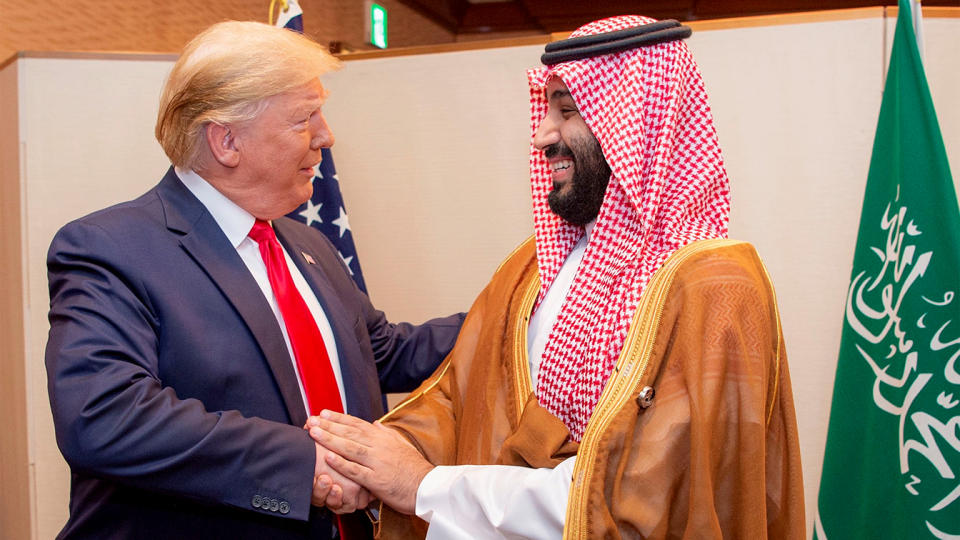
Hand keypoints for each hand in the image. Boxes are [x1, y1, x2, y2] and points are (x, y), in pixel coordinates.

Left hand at [307, 410, 432, 514]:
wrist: (428, 486)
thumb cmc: (414, 467)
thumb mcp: (402, 444)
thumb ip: (387, 433)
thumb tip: (376, 423)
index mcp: (383, 438)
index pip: (357, 424)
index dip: (339, 418)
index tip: (323, 413)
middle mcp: (379, 447)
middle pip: (350, 433)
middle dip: (328, 426)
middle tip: (310, 420)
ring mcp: (378, 463)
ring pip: (350, 448)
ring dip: (330, 440)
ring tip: (314, 433)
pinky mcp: (377, 480)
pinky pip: (356, 471)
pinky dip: (342, 464)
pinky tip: (329, 457)